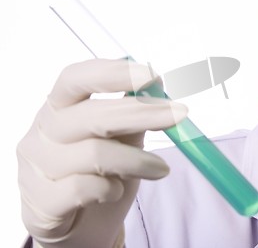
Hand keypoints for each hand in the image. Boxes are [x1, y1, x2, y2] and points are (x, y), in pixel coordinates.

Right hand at [17, 59, 187, 247]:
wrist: (79, 226)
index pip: (75, 79)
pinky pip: (85, 188)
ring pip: (95, 154)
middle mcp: (41, 133)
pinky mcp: (40, 203)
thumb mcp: (120, 139)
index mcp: (58, 108)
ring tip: (160, 169)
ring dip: (138, 161)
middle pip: (91, 115)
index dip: (112, 72)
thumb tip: (158, 85)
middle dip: (142, 113)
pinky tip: (116, 191)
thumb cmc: (100, 173)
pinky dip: (111, 189)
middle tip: (179, 115)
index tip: (151, 74)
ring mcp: (36, 168)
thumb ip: (133, 113)